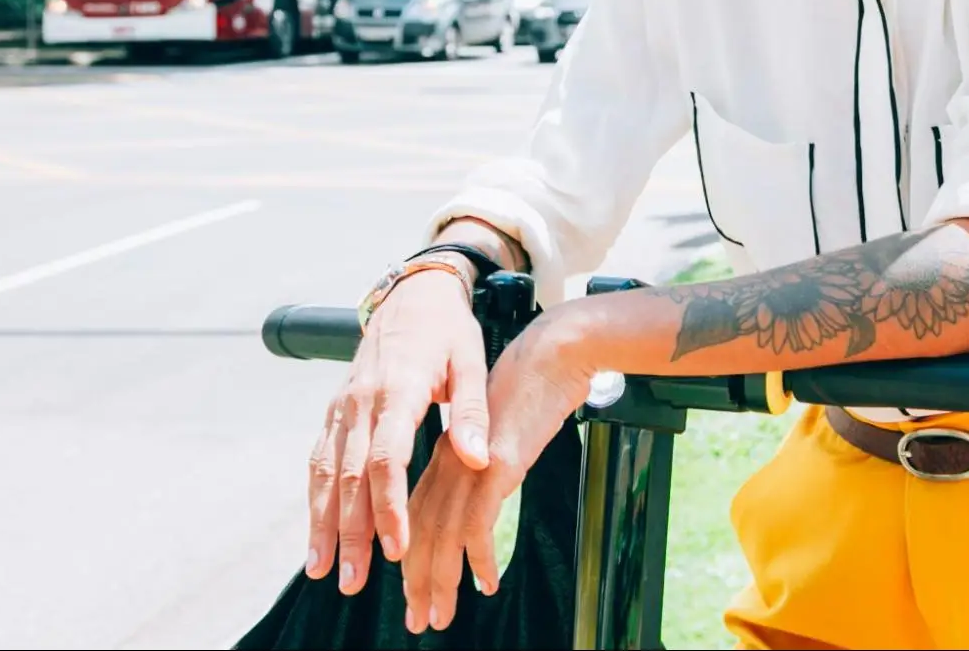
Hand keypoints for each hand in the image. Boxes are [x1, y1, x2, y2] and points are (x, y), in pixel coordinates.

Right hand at [304, 269, 486, 594]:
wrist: (411, 294)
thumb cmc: (448, 331)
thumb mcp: (472, 361)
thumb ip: (471, 412)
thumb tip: (479, 459)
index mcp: (398, 388)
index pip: (387, 458)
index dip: (388, 506)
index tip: (397, 547)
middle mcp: (361, 400)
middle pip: (351, 475)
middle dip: (350, 531)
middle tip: (354, 579)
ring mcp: (342, 405)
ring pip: (327, 473)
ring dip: (324, 524)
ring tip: (324, 570)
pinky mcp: (335, 410)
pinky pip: (320, 460)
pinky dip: (316, 499)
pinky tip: (317, 534)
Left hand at [399, 310, 597, 632]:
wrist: (556, 349)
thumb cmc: (535, 385)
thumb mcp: (500, 427)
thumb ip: (483, 457)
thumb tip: (483, 489)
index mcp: (448, 450)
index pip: (418, 512)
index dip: (411, 555)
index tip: (414, 589)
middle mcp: (451, 459)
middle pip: (420, 530)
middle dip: (417, 581)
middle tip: (419, 619)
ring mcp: (471, 462)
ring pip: (442, 535)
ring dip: (439, 581)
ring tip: (440, 615)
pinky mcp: (497, 463)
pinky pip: (477, 524)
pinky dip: (476, 560)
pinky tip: (486, 583)